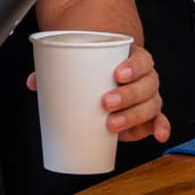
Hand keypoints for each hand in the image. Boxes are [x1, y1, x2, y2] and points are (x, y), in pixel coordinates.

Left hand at [26, 43, 169, 143]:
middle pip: (146, 85)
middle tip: (105, 102)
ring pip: (151, 104)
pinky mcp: (146, 114)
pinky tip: (157, 136)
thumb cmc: (97, 65)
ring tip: (112, 123)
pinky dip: (160, 128)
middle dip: (128, 96)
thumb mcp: (82, 61)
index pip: (140, 59)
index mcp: (133, 58)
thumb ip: (58, 69)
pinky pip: (157, 121)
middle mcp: (145, 77)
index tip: (117, 74)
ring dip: (134, 116)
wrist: (109, 65)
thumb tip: (34, 82)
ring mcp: (148, 96)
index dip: (133, 66)